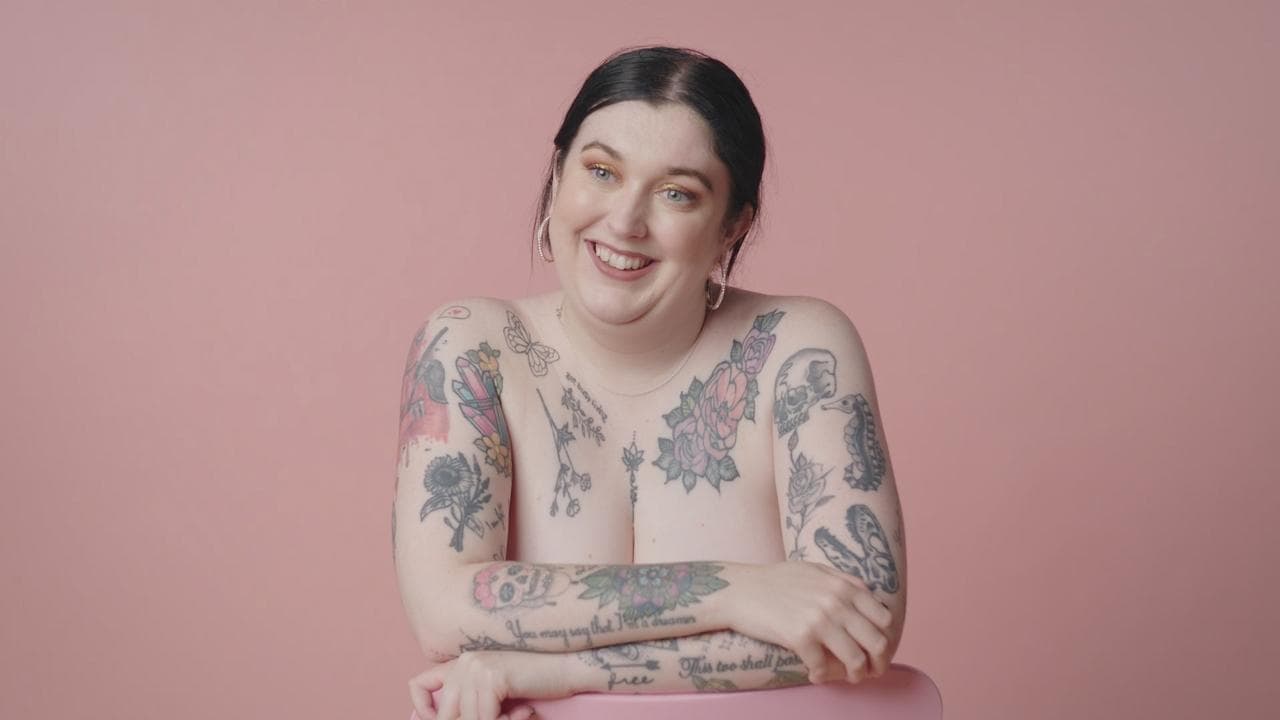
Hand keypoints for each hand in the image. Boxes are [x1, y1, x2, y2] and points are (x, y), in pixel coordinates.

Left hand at [409, 651, 565, 719]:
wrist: (567, 668)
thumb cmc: (534, 682)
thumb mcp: (493, 691)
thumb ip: (470, 700)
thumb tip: (447, 719)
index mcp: (460, 662)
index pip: (418, 685)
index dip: (425, 712)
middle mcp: (464, 662)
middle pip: (445, 713)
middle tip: (502, 719)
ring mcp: (476, 668)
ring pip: (468, 719)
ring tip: (517, 716)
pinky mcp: (492, 677)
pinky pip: (485, 718)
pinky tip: (523, 713)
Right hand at [728, 561, 893, 684]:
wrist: (739, 590)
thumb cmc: (775, 580)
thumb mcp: (815, 570)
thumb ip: (844, 581)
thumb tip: (869, 595)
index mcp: (844, 586)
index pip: (884, 618)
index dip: (885, 639)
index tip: (877, 650)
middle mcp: (836, 601)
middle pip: (877, 642)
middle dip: (878, 663)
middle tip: (870, 671)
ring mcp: (819, 619)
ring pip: (855, 660)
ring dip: (855, 675)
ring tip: (846, 677)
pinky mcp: (800, 637)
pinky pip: (823, 667)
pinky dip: (822, 676)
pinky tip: (815, 675)